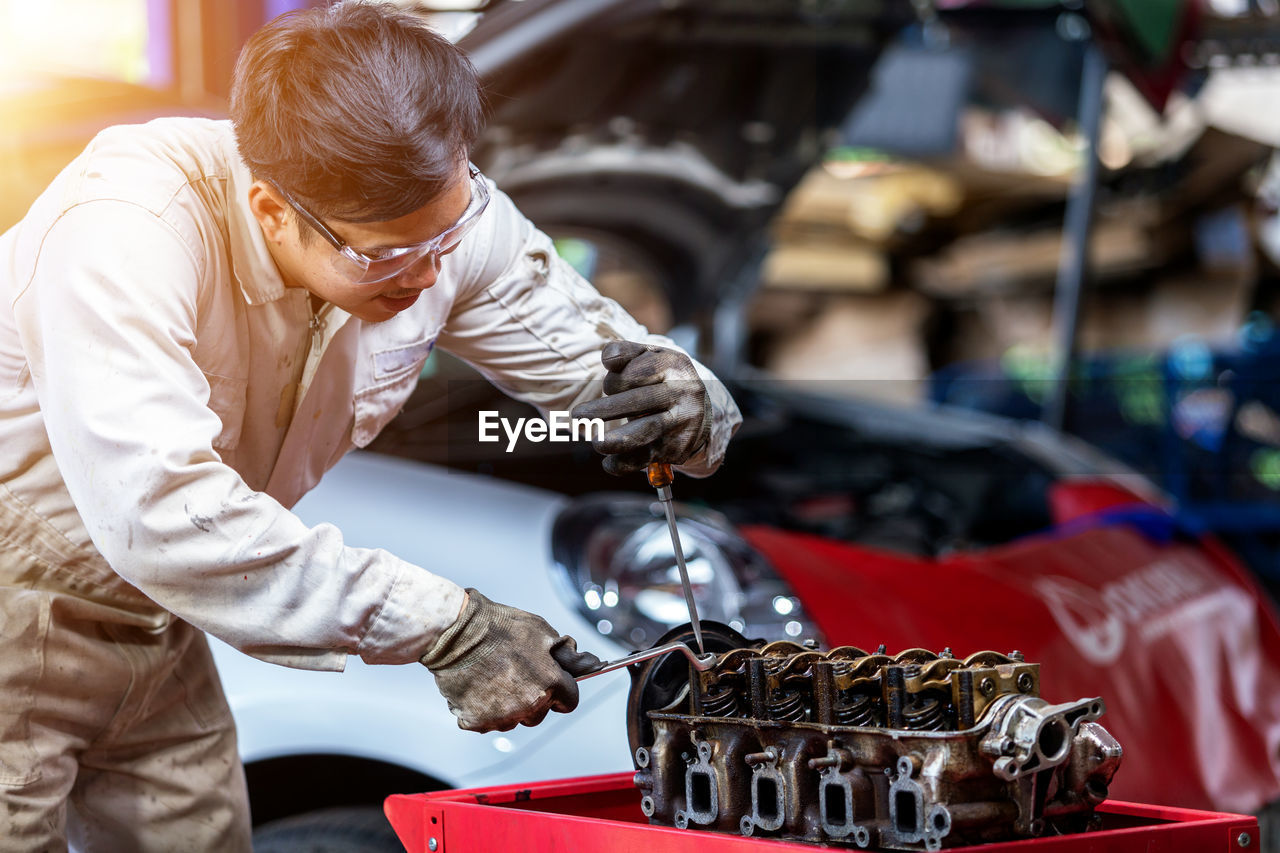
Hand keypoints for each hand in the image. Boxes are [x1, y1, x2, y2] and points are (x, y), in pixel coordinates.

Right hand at [420, 589, 601, 731]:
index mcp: (549, 683)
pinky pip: (486, 722)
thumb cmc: (498, 627)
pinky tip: (478, 685)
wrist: (455, 632)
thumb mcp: (541, 631)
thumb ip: (565, 652)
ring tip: (494, 677)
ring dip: (508, 706)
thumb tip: (589, 663)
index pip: (570, 701)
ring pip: (513, 720)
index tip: (554, 683)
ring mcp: (501, 716)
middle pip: (541, 714)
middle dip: (535, 699)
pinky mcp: (476, 721)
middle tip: (517, 674)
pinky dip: (483, 709)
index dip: (563, 690)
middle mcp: (529, 705)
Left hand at [570, 340, 709, 475]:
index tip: (609, 388)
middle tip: (577, 415)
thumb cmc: (662, 379)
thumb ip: (624, 351)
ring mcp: (684, 422)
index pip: (637, 373)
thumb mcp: (648, 357)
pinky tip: (609, 464)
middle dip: (605, 409)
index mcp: (675, 366)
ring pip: (648, 431)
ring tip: (596, 444)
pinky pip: (648, 458)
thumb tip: (607, 360)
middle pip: (641, 401)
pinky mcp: (679, 447)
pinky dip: (625, 464)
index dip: (614, 381)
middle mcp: (685, 393)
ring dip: (618, 440)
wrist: (697, 410)